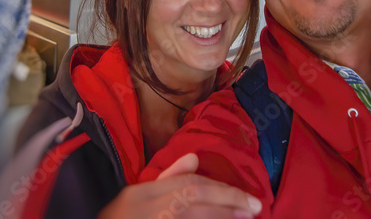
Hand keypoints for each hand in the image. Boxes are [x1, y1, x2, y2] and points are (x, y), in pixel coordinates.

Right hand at [97, 153, 262, 218]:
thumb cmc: (114, 217)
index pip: (188, 185)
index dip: (220, 190)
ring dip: (220, 217)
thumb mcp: (136, 195)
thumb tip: (195, 158)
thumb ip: (167, 177)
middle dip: (227, 202)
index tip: (247, 196)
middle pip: (194, 199)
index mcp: (143, 195)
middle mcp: (150, 209)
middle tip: (255, 206)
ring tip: (245, 217)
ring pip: (193, 217)